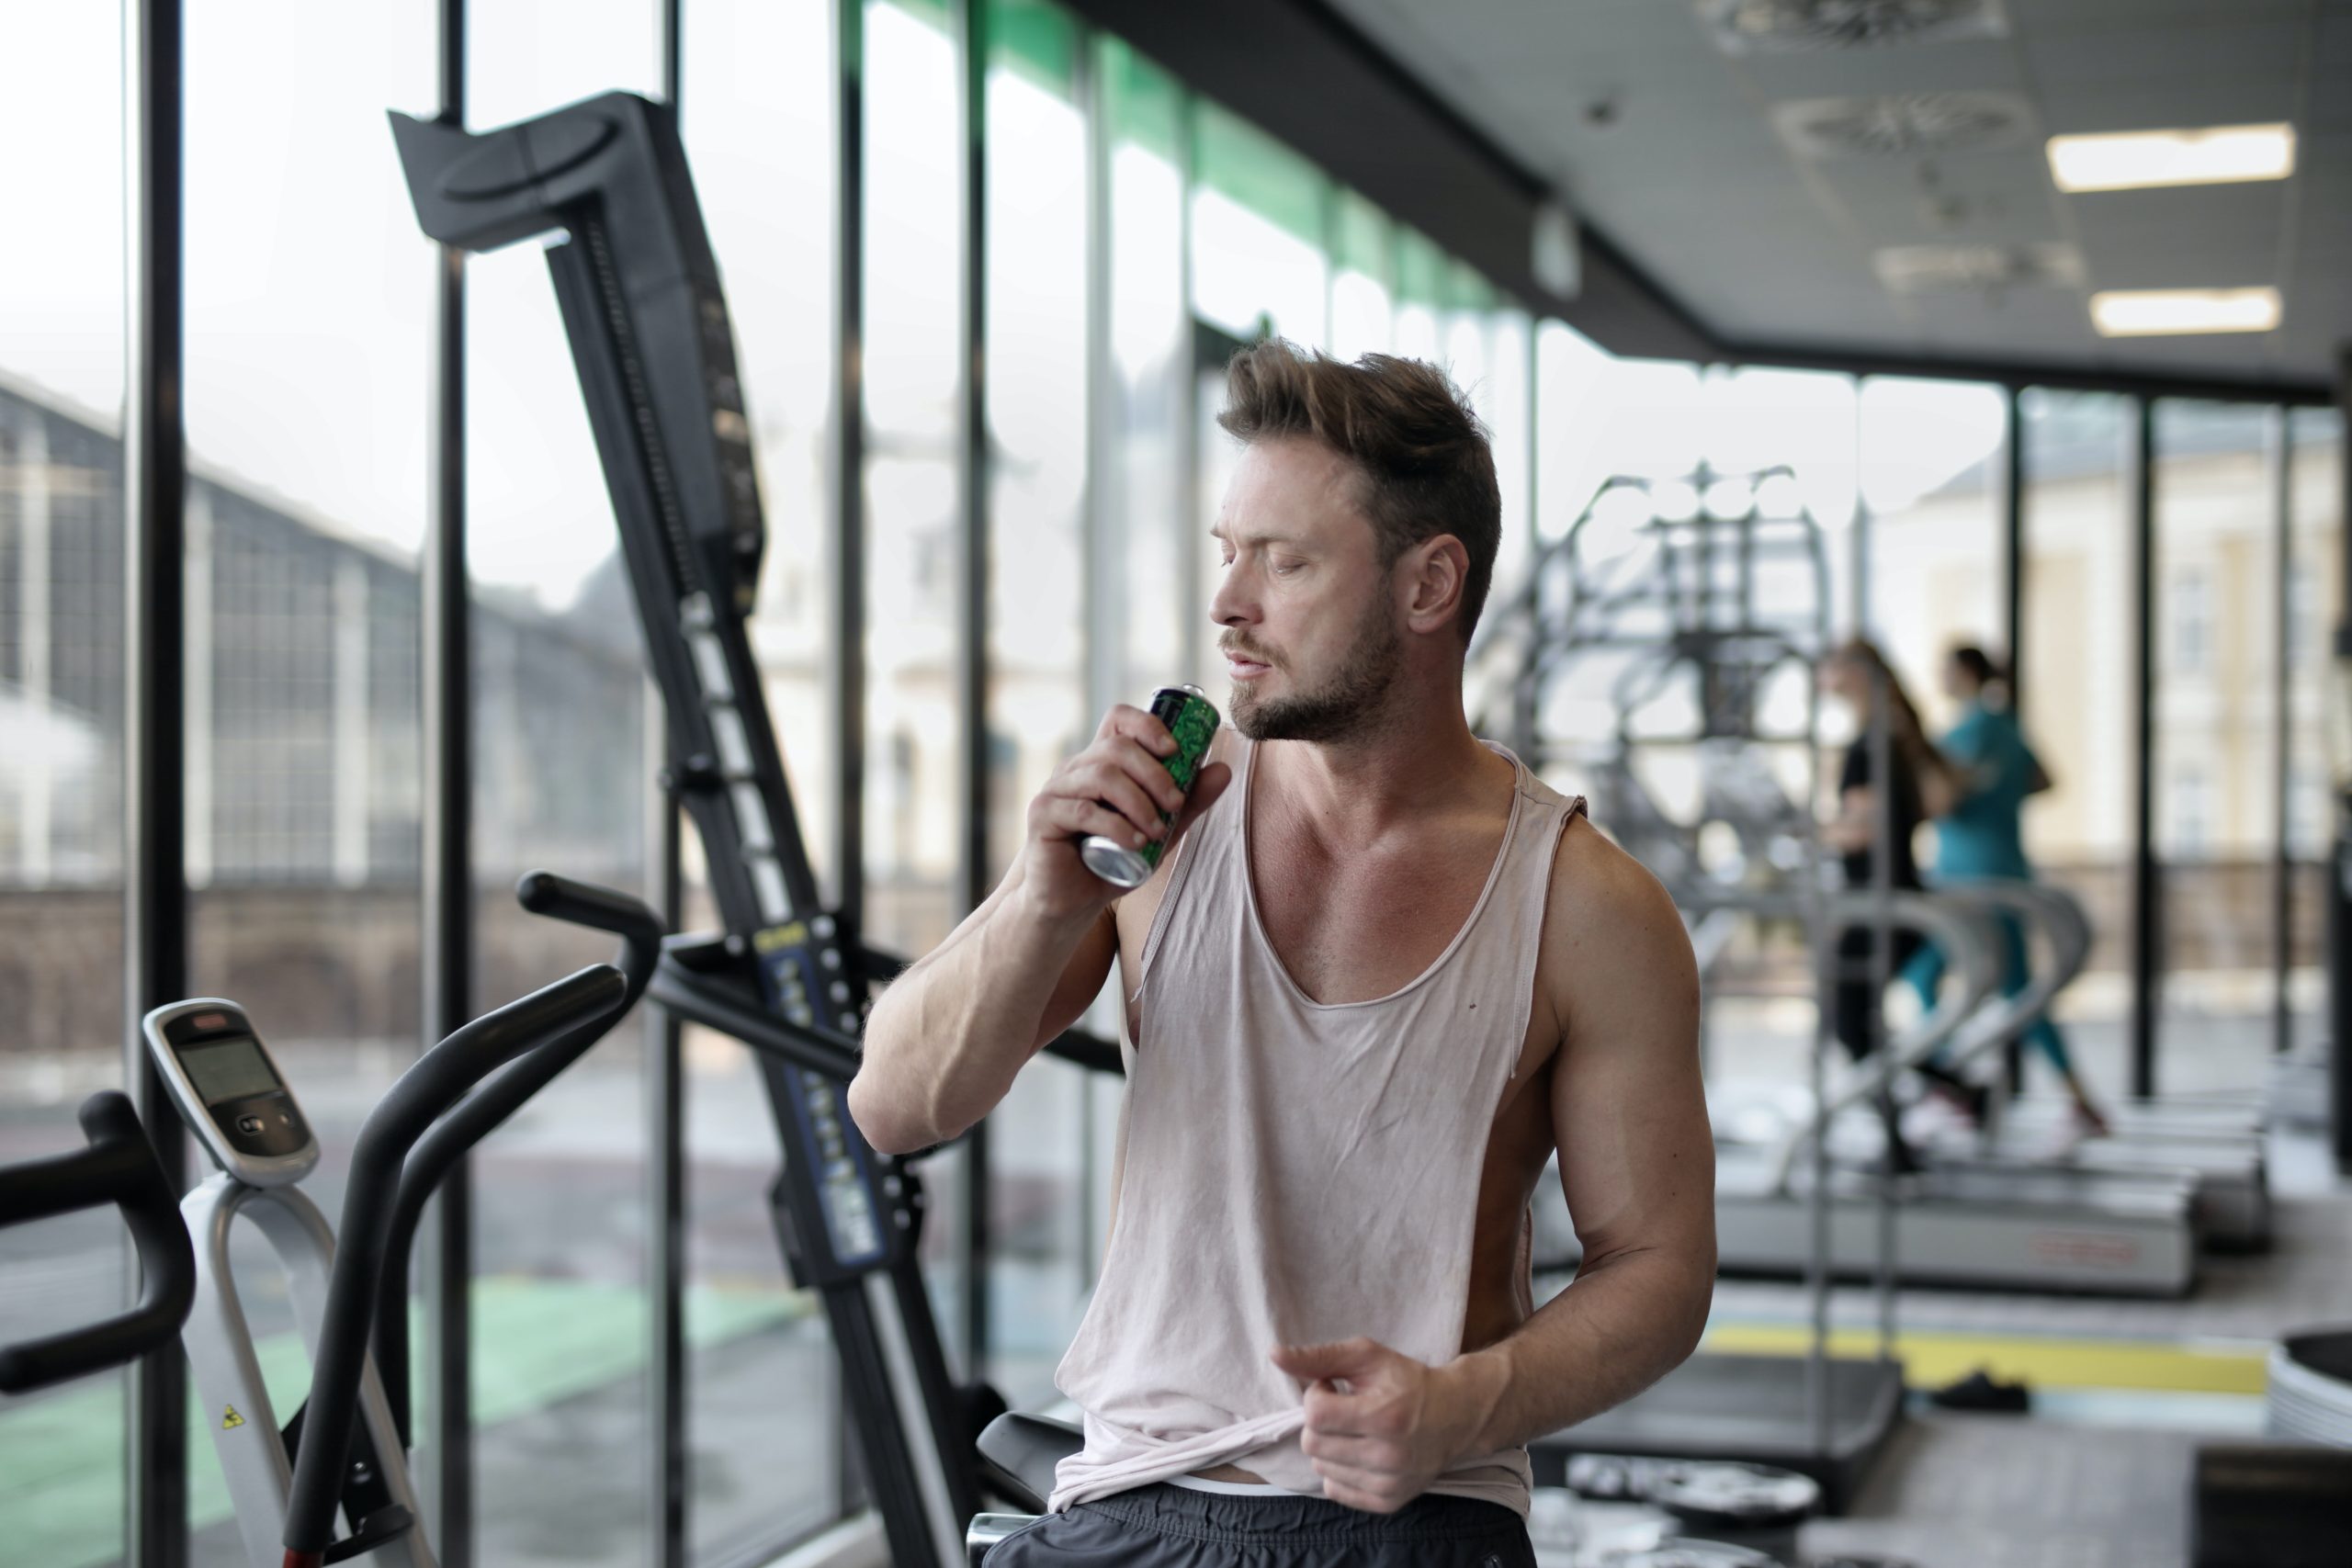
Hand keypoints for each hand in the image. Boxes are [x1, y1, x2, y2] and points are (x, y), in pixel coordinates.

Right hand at [1018, 705, 1231, 920]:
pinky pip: (1081, 810)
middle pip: (1116, 748)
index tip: (1175, 750)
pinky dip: (1114, 825)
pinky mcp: (1043, 815)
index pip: (1119, 720)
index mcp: (1101, 762)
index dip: (1148, 725)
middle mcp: (1076, 769)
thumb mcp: (1159, 830)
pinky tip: (1134, 843)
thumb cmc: (1113, 861)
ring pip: (1101, 776)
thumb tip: (1224, 770)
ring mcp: (1056, 789)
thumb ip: (1187, 803)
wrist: (1072, 901)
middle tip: (1176, 804)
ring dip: (1138, 801)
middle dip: (1154, 774)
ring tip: (1157, 830)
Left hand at [1270, 1338, 1494, 1513]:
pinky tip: (1358, 1451)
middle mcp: (1388, 1456)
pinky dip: (1338, 1469)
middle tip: (1343, 1408)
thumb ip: (1318, 1356)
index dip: (1315, 1395)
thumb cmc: (1407, 1381)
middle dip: (1319, 1421)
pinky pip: (1335, 1489)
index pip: (1316, 1415)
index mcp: (1384, 1416)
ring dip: (1328, 1445)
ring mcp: (1389, 1484)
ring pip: (1320, 1468)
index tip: (1331, 1386)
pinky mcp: (1388, 1503)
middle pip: (1313, 1444)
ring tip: (1353, 1428)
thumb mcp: (1367, 1357)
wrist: (1455, 1416)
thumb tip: (1274, 1355)